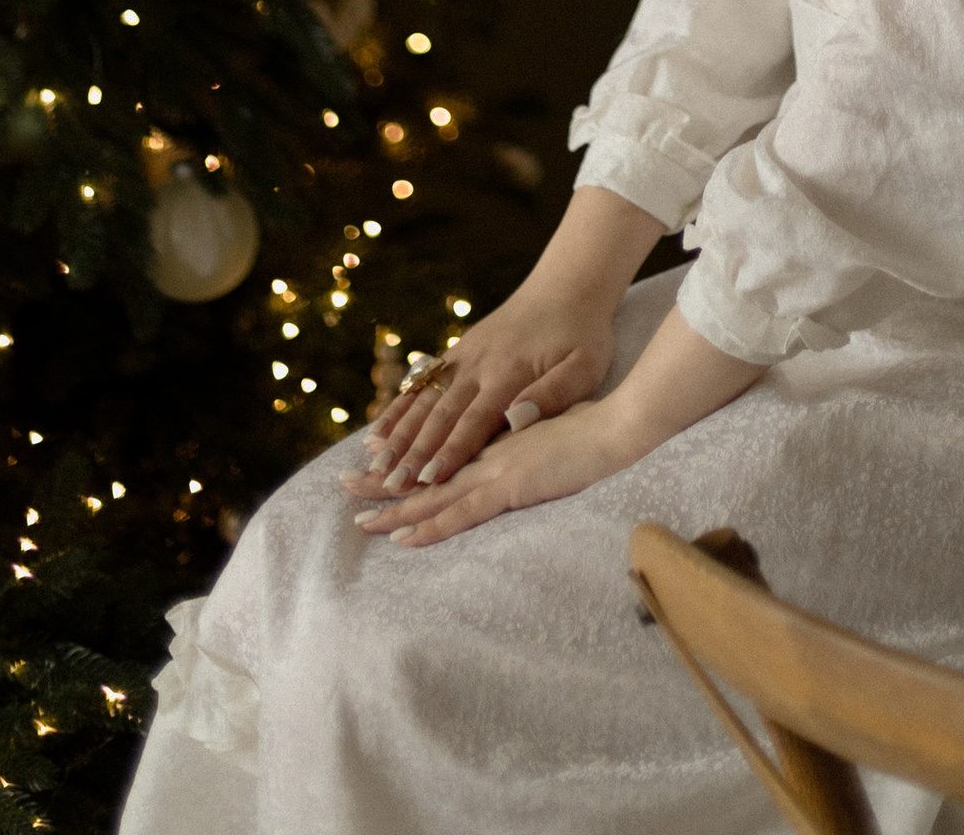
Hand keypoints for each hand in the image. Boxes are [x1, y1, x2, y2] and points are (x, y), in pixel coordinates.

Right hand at [342, 285, 616, 500]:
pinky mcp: (460, 350)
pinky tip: (379, 430)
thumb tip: (516, 419)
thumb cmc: (583, 335)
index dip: (450, 452)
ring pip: (425, 399)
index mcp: (510, 374)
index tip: (425, 481)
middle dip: (413, 452)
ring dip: (399, 433)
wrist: (568, 285)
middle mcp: (480, 365)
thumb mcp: (585, 367)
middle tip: (389, 484)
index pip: (475, 421)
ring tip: (373, 465)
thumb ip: (553, 394)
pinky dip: (400, 406)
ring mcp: (465, 356)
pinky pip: (424, 382)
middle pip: (441, 414)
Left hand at [348, 307, 765, 549]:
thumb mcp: (556, 431)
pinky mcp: (510, 487)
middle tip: (345, 487)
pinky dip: (429, 526)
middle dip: (384, 482)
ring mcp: (497, 470)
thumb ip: (531, 439)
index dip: (411, 461)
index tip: (379, 463)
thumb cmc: (596, 426)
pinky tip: (403, 539)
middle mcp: (488, 455)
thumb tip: (515, 442)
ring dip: (393, 508)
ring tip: (358, 518)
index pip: (444, 455)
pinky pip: (461, 513)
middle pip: (427, 473)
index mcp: (498, 443)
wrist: (618, 425)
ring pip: (433, 494)